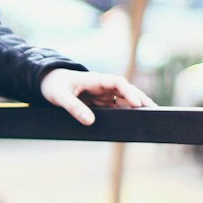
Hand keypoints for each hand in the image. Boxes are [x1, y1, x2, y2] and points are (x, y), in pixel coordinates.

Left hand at [39, 67, 155, 126]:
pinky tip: (134, 122)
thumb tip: (90, 121)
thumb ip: (74, 108)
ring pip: (124, 100)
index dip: (129, 92)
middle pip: (127, 91)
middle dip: (141, 100)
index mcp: (95, 79)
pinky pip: (116, 108)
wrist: (47, 83)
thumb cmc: (53, 86)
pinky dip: (126, 114)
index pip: (118, 83)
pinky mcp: (100, 103)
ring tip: (151, 119)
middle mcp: (102, 86)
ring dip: (137, 108)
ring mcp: (102, 94)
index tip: (138, 104)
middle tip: (156, 112)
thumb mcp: (60, 97)